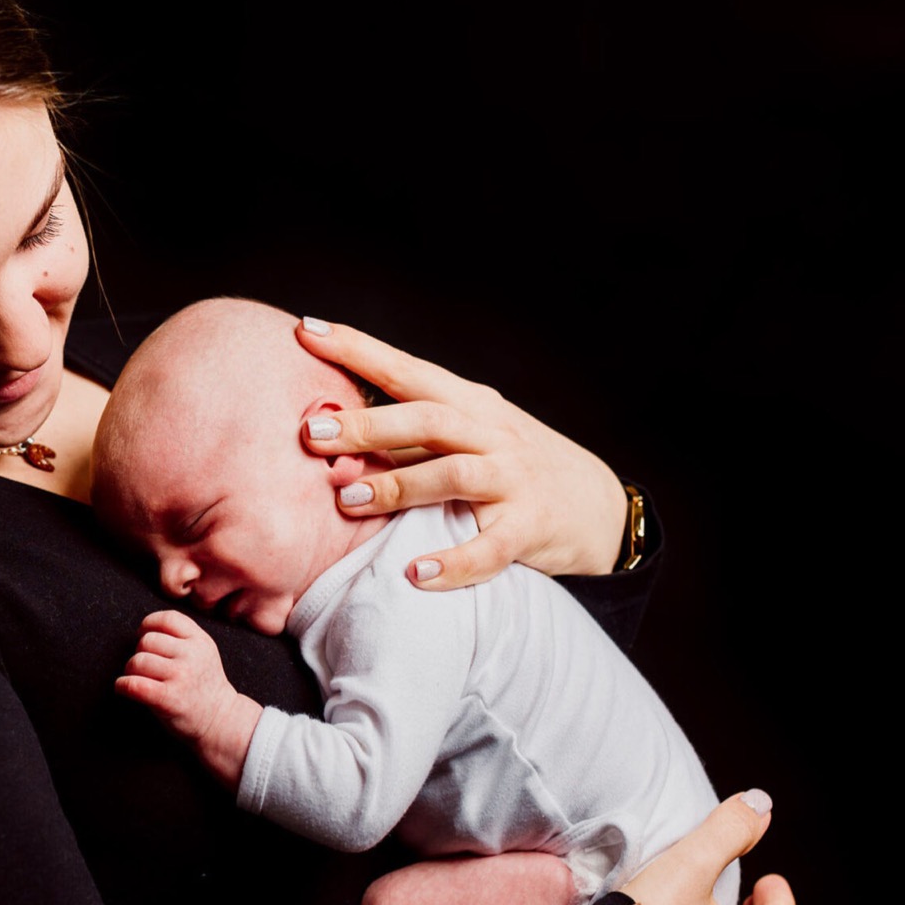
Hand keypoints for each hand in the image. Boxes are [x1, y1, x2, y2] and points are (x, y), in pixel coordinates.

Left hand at [115, 610, 261, 787]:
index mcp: (200, 641)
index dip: (149, 625)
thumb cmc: (203, 688)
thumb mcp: (204, 654)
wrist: (220, 721)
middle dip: (140, 652)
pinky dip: (123, 686)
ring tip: (138, 680)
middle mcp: (192, 655)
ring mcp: (181, 676)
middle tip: (145, 667)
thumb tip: (142, 631)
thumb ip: (182, 639)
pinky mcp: (168, 698)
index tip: (144, 636)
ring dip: (130, 671)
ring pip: (138, 660)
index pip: (167, 619)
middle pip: (147, 640)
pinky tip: (125, 688)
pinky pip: (134, 684)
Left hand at [295, 318, 630, 588]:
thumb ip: (411, 435)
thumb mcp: (469, 434)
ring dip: (398, 486)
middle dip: (368, 425)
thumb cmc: (510, 466)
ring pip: (454, 473)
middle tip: (313, 435)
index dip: (358, 349)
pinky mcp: (529, 528)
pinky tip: (414, 574)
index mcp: (468, 403)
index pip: (407, 370)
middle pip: (428, 419)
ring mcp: (513, 479)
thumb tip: (331, 433)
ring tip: (347, 500)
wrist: (596, 504)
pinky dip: (452, 563)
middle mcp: (491, 433)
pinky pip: (489, 548)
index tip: (308, 331)